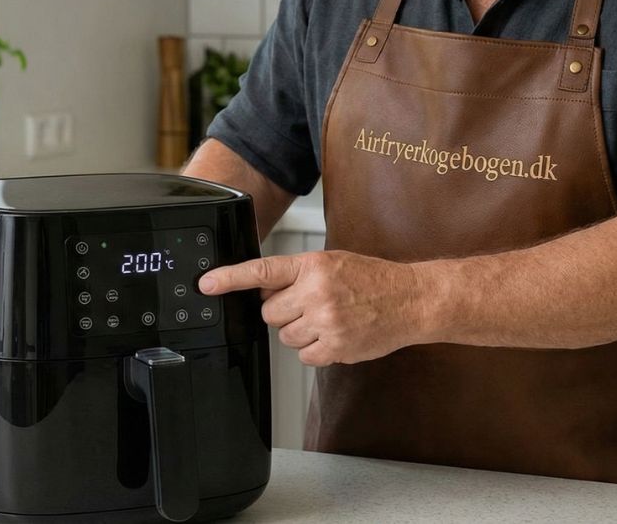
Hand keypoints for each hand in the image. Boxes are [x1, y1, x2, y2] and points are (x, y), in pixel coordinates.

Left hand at [198, 251, 425, 366]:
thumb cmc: (372, 279)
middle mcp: (316, 292)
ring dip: (300, 331)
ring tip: (328, 318)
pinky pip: (304, 355)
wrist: (410, 299)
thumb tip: (264, 290)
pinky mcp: (336, 346)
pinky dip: (315, 349)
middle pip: (269, 312)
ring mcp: (326, 321)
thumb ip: (297, 273)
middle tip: (309, 304)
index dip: (229, 278)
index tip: (206, 284)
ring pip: (285, 336)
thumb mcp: (332, 262)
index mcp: (312, 265)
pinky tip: (335, 334)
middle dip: (283, 311)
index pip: (262, 272)